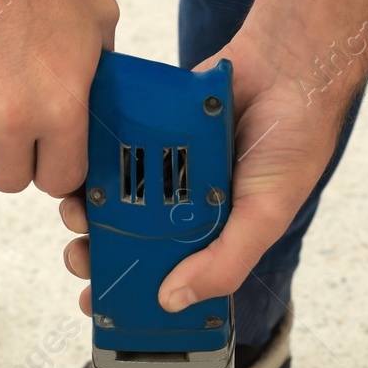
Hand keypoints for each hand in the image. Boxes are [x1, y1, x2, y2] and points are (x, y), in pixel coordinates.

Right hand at [0, 0, 117, 195]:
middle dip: (10, 156)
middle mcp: (10, 120)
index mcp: (60, 107)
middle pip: (10, 180)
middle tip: (5, 123)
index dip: (53, 166)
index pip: (61, 179)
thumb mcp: (93, 16)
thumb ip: (104, 68)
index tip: (45, 154)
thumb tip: (106, 97)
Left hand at [57, 33, 354, 314]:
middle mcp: (184, 206)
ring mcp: (164, 168)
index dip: (131, 293)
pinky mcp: (149, 130)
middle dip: (98, 252)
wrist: (289, 64)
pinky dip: (92, 161)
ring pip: (113, 198)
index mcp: (212, 236)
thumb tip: (173, 302)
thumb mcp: (266, 214)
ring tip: (76, 210)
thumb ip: (225, 262)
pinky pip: (112, 149)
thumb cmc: (291, 143)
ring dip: (88, 209)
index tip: (97, 303)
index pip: (165, 276)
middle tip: (79, 255)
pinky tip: (76, 171)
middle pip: (128, 240)